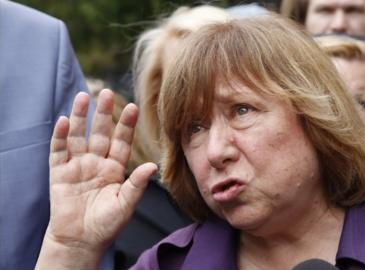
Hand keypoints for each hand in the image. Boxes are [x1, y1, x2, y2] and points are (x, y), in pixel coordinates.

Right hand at [37, 89, 156, 267]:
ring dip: (80, 117)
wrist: (81, 241)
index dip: (126, 125)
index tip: (133, 106)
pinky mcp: (59, 173)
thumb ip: (136, 184)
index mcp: (115, 169)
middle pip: (100, 133)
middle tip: (107, 92)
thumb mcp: (125, 204)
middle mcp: (97, 163)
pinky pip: (58, 151)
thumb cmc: (106, 224)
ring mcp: (77, 166)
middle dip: (104, 113)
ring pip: (78, 136)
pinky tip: (63, 121)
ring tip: (83, 96)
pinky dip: (60, 136)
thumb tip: (153, 166)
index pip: (122, 142)